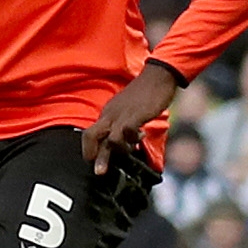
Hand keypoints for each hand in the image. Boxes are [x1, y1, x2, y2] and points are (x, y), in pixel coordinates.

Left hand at [81, 61, 176, 176]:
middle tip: (98, 171)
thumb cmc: (144, 94)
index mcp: (107, 114)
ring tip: (130, 151)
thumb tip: (126, 142)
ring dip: (117, 151)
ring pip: (109, 139)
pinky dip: (132, 139)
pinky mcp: (136, 114)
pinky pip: (127, 130)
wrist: (157, 76)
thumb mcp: (128, 110)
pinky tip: (142, 137)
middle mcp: (110, 114)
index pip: (90, 133)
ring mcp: (121, 114)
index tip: (95, 161)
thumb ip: (124, 125)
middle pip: (91, 136)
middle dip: (93, 155)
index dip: (90, 149)